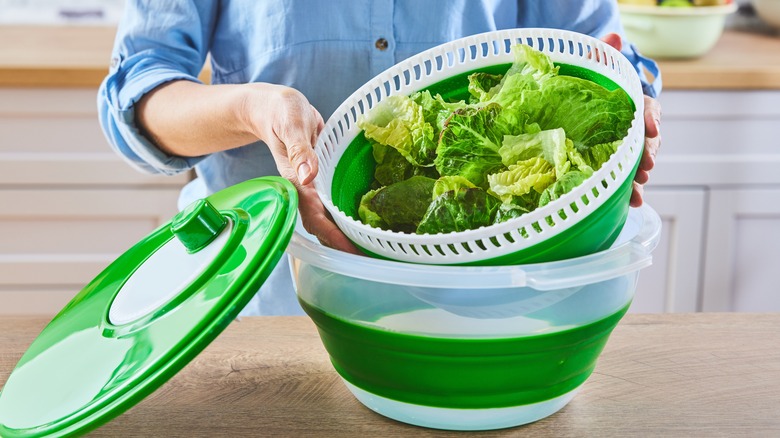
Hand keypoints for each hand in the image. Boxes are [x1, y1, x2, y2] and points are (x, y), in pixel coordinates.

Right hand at [243, 84, 360, 253]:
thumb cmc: (280, 113)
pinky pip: (335, 201)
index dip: (333, 236)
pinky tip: (368, 218)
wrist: (272, 108)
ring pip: (330, 216)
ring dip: (349, 231)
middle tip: (374, 255)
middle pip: (324, 225)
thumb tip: (308, 176)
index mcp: (296, 182)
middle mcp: (306, 189)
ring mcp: (314, 186)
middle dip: (345, 243)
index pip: (314, 218)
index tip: (352, 251)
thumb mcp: (290, 124)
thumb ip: (299, 149)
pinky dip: (349, 212)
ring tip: (375, 245)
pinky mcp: (322, 179)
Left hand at [600, 33, 661, 206]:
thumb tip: (613, 37)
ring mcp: (627, 148)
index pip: (647, 109)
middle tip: (645, 167)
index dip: (650, 119)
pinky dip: (630, 192)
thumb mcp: (597, 70)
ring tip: (638, 191)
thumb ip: (605, 55)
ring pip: (639, 162)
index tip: (652, 128)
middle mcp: (635, 127)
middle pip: (648, 140)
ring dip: (639, 177)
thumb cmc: (593, 87)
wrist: (582, 107)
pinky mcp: (616, 165)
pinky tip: (633, 203)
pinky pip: (626, 178)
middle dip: (648, 154)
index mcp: (633, 103)